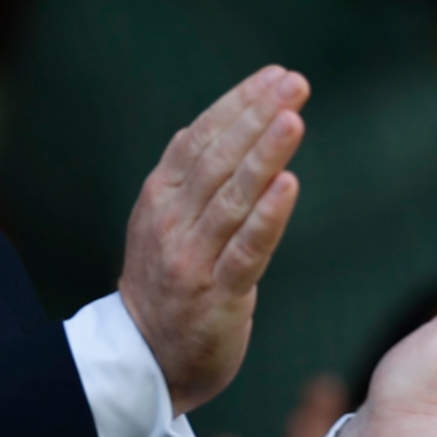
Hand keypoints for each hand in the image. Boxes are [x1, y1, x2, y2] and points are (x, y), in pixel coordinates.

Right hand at [117, 66, 308, 412]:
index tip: (275, 75)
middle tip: (294, 82)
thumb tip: (215, 124)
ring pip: (232, 197)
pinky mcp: (216, 295)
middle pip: (217, 158)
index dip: (238, 104)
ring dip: (264, 155)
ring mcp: (192, 258)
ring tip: (293, 119)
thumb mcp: (165, 224)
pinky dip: (267, 217)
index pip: (200, 138)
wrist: (142, 361)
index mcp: (159, 197)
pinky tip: (289, 186)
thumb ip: (189, 180)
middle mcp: (171, 221)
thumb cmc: (165, 287)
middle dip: (257, 116)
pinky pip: (245, 251)